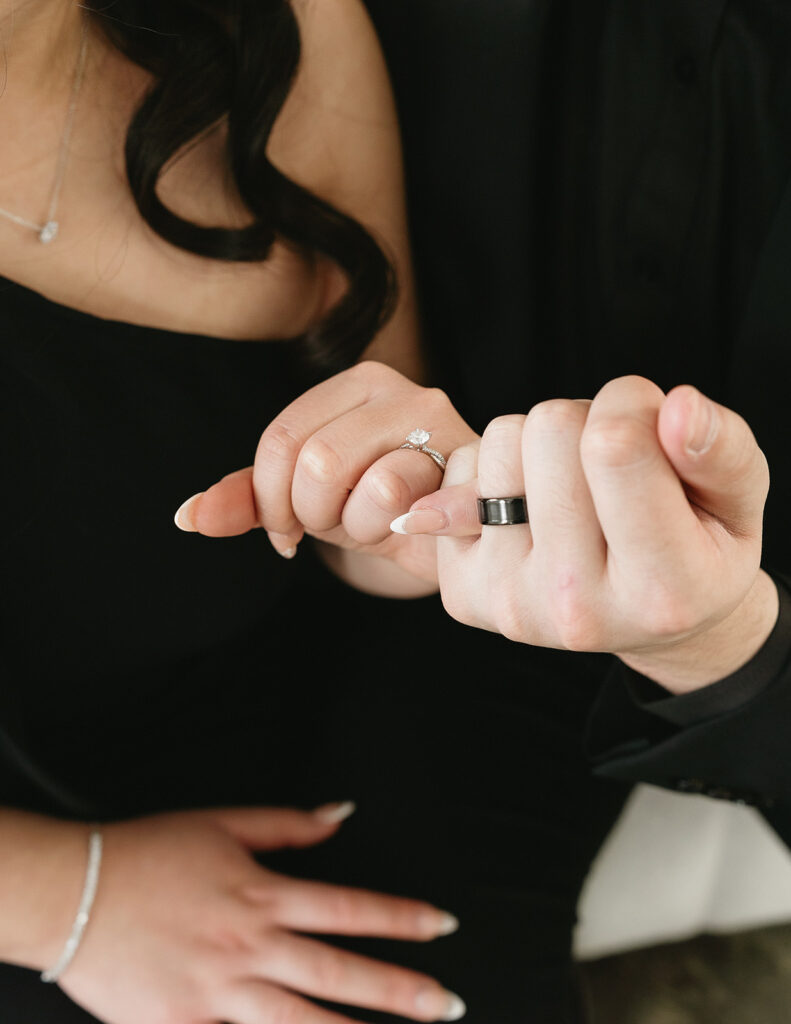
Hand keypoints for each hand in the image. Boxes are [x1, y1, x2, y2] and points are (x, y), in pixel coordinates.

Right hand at [59, 805, 464, 1023]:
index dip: (403, 919)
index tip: (441, 927)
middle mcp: (250, 946)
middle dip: (400, 992)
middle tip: (444, 1005)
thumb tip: (340, 814)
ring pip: (301, 1023)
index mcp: (262, 894)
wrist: (74, 895)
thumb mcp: (222, 824)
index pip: (351, 909)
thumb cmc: (146, 855)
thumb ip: (288, 825)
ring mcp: (220, 993)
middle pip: (340, 972)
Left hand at [175, 362, 475, 589]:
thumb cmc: (380, 512)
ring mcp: (435, 418)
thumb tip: (188, 515)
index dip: (271, 500)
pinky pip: (391, 495)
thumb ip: (250, 501)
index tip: (290, 529)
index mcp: (353, 386)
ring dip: (351, 524)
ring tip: (376, 524)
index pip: (280, 438)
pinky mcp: (463, 457)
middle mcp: (395, 388)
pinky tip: (411, 529)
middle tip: (340, 525)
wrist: (456, 541)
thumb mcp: (308, 502)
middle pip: (309, 458)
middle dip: (312, 513)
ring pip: (344, 473)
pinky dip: (389, 531)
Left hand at [392, 377, 777, 692]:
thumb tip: (678, 407)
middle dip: (587, 423)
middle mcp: (576, 608)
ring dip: (539, 443)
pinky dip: (496, 470)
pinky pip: (459, 469)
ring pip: (501, 440)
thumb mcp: (738, 500)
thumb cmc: (697, 547)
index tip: (653, 426)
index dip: (633, 405)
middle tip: (613, 465)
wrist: (642, 620)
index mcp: (660, 592)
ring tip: (576, 486)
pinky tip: (534, 509)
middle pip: (548, 428)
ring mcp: (511, 604)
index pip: (613, 447)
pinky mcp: (463, 594)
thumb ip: (722, 451)